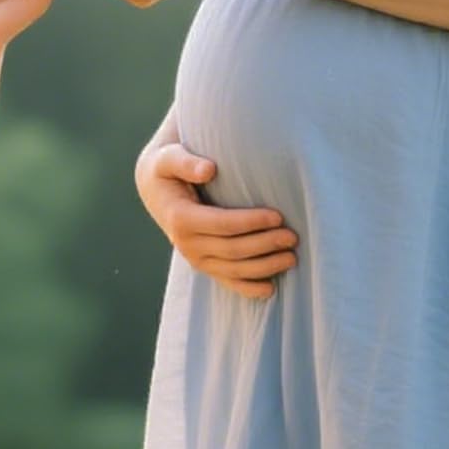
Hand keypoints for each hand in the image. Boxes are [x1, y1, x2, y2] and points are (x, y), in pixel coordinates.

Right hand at [135, 141, 298, 299]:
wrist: (156, 190)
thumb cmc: (168, 168)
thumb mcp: (169, 158)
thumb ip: (186, 162)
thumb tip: (209, 169)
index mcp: (180, 218)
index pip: (223, 224)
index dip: (251, 222)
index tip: (278, 216)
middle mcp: (186, 244)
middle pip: (233, 250)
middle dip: (265, 245)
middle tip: (293, 236)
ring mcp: (195, 259)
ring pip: (234, 270)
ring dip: (264, 267)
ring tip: (291, 258)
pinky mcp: (204, 266)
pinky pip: (227, 282)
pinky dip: (248, 288)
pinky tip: (270, 289)